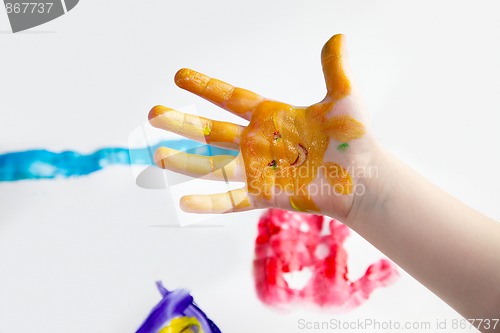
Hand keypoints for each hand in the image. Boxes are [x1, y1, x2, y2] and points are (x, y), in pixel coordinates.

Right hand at [149, 34, 375, 220]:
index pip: (231, 98)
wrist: (364, 176)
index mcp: (271, 117)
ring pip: (213, 165)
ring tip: (156, 155)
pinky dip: (209, 202)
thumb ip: (334, 69)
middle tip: (153, 114)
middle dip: (182, 123)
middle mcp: (258, 142)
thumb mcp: (343, 97)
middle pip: (212, 131)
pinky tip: (184, 201)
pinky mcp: (265, 194)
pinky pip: (232, 198)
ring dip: (185, 161)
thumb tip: (337, 37)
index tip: (179, 77)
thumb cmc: (355, 138)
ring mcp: (259, 169)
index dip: (205, 87)